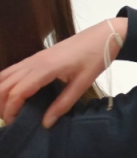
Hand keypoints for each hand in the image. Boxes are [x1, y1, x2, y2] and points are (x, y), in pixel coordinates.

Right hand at [0, 18, 126, 128]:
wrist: (105, 34)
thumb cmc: (96, 57)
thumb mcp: (83, 83)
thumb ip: (64, 104)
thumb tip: (45, 124)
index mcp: (46, 68)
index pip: (17, 91)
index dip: (11, 109)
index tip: (14, 123)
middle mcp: (35, 61)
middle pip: (5, 83)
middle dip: (1, 103)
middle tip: (9, 119)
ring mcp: (35, 57)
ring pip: (6, 75)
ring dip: (1, 92)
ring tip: (8, 110)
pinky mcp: (38, 56)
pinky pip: (14, 69)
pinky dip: (7, 82)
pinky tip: (13, 94)